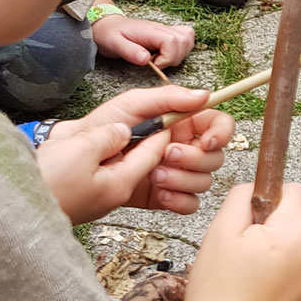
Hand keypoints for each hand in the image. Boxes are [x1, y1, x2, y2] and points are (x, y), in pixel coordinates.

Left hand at [36, 86, 232, 223]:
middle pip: (215, 158)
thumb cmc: (103, 125)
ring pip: (204, 182)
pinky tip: (159, 193)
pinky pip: (190, 204)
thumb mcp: (133, 103)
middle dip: (193, 159)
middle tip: (166, 156)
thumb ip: (169, 97)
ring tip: (155, 176)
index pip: (218, 125)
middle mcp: (183, 148)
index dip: (221, 133)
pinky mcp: (165, 197)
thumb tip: (205, 95)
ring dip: (183, 180)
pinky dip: (179, 201)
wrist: (79, 158)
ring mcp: (175, 174)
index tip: (207, 141)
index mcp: (181, 123)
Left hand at [90, 12, 193, 68]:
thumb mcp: (114, 44)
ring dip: (180, 54)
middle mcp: (161, 28)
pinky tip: (167, 55)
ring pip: (188, 38)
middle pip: (185, 40)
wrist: (106, 25)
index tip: (154, 64)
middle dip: (175, 58)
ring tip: (162, 59)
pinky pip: (186, 37)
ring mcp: (165, 30)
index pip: (173, 41)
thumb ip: (130, 51)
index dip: (167, 57)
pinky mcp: (167, 33)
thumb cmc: (109, 34)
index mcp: (150, 30)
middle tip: (157, 63)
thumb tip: (146, 60)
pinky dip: (182, 48)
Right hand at [183, 181, 300, 300]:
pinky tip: (262, 299)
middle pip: (299, 224)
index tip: (251, 222)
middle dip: (275, 232)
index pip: (296, 192)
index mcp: (298, 234)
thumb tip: (258, 188)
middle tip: (244, 259)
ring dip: (282, 259)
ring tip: (252, 283)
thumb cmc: (218, 293)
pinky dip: (287, 283)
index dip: (270, 200)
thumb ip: (242, 197)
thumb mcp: (220, 232)